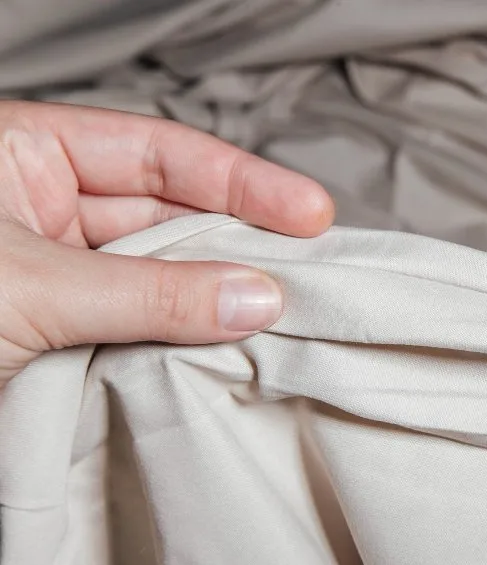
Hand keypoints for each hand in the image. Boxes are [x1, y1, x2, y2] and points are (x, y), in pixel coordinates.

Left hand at [0, 101, 333, 389]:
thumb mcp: (32, 287)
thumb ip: (147, 292)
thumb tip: (255, 297)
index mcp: (21, 154)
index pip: (155, 152)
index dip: (240, 180)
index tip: (308, 212)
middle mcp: (41, 206)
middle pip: (167, 214)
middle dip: (239, 241)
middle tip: (310, 267)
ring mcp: (52, 274)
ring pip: (158, 276)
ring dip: (215, 296)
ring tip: (281, 309)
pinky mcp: (57, 337)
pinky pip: (137, 328)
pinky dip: (181, 340)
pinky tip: (228, 343)